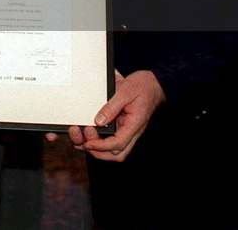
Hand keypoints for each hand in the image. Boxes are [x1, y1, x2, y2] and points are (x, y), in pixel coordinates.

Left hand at [46, 70, 163, 161]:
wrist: (153, 83)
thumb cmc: (142, 86)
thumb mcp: (125, 91)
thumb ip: (112, 107)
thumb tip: (99, 121)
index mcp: (135, 124)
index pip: (119, 143)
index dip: (102, 146)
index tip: (88, 143)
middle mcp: (132, 130)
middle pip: (118, 153)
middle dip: (100, 153)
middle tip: (84, 144)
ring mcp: (129, 130)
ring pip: (116, 149)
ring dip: (100, 150)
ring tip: (83, 141)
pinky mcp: (124, 126)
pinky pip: (114, 139)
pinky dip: (102, 141)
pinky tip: (91, 136)